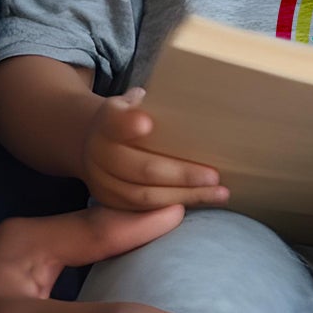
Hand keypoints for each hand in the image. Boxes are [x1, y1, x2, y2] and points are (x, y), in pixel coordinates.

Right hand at [81, 87, 228, 211]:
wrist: (93, 140)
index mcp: (107, 121)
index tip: (147, 123)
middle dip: (182, 175)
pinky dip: (173, 206)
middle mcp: (99, 153)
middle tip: (214, 175)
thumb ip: (152, 104)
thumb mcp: (134, 102)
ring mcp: (102, 181)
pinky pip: (143, 210)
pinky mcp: (109, 201)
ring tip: (218, 193)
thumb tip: (189, 102)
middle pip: (142, 168)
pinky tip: (201, 200)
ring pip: (145, 195)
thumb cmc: (129, 117)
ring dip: (186, 196)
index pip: (116, 122)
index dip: (129, 124)